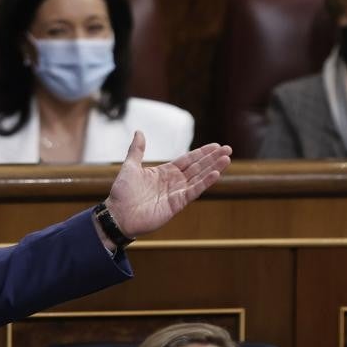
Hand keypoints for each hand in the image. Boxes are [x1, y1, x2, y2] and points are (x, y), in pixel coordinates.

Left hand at [101, 131, 231, 240]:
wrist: (118, 215)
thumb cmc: (122, 193)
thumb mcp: (130, 166)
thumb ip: (137, 150)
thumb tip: (139, 131)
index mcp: (165, 172)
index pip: (188, 160)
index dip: (202, 152)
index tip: (216, 145)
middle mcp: (174, 182)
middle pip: (197, 167)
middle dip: (213, 158)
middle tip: (228, 149)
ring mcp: (176, 193)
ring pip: (199, 178)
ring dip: (213, 168)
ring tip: (227, 159)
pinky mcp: (177, 204)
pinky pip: (193, 191)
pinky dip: (204, 183)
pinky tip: (215, 174)